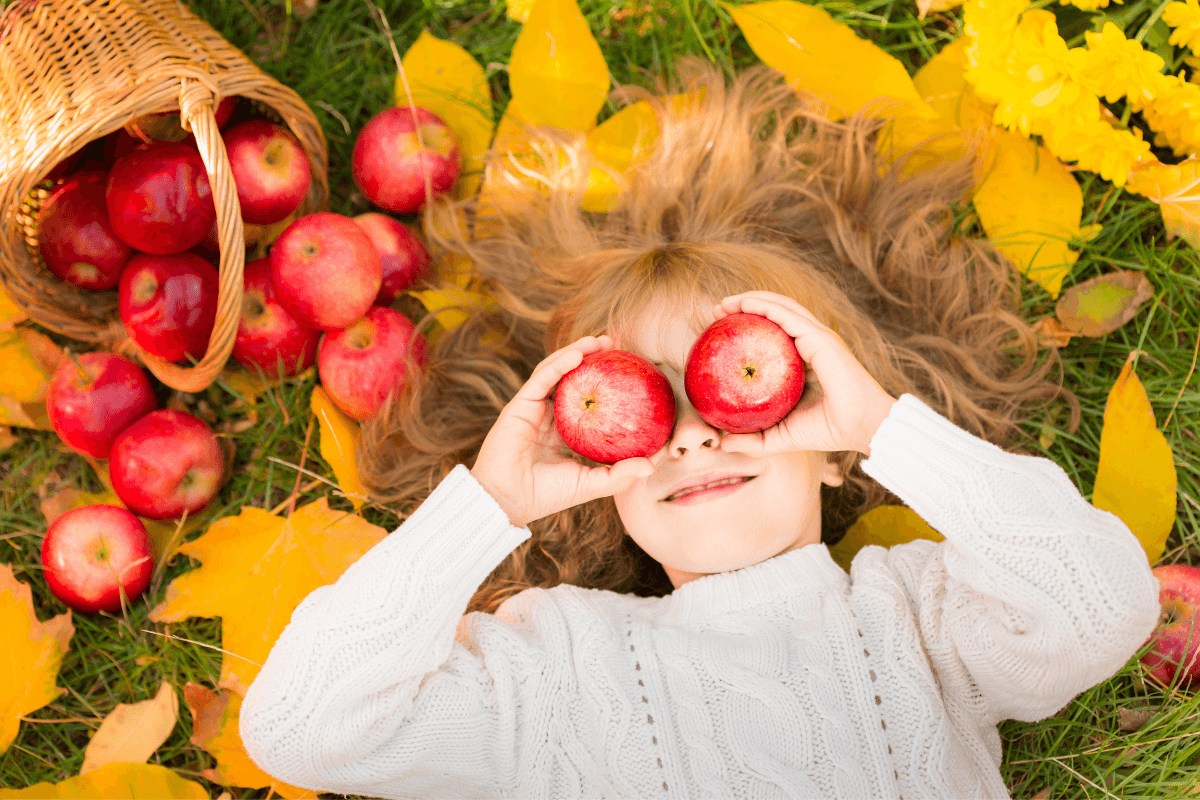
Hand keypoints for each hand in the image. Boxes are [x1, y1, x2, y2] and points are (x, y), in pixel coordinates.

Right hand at [470, 335, 654, 527]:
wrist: (508, 500)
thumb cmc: (547, 495)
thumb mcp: (591, 483)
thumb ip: (620, 475)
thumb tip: (652, 465)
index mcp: (566, 431)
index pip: (589, 400)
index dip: (607, 383)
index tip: (630, 371)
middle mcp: (550, 415)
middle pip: (574, 379)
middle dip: (594, 358)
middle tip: (618, 346)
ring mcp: (535, 408)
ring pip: (557, 371)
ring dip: (578, 351)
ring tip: (600, 340)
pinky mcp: (520, 405)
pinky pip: (542, 378)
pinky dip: (559, 363)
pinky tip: (578, 353)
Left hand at [713, 292, 897, 457]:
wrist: (861, 428)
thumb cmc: (826, 431)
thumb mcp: (780, 436)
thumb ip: (753, 440)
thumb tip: (722, 444)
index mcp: (802, 361)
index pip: (772, 334)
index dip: (747, 326)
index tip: (718, 330)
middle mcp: (809, 344)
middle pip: (774, 315)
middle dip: (743, 307)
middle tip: (715, 311)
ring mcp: (817, 338)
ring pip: (781, 308)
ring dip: (751, 300)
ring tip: (724, 304)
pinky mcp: (821, 338)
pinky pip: (788, 315)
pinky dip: (766, 306)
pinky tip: (744, 304)